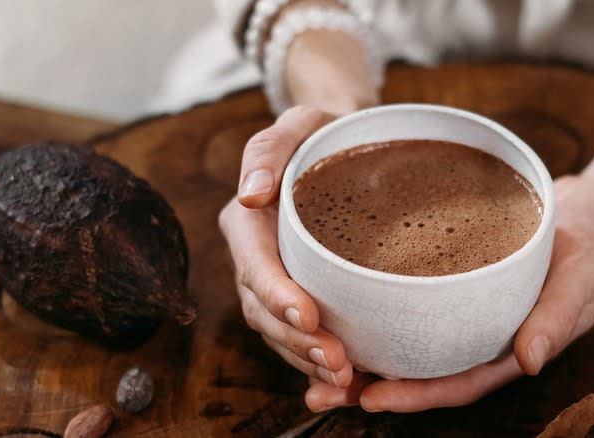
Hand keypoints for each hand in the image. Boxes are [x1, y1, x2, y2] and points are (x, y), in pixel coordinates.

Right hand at [219, 106, 354, 387]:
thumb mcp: (297, 124)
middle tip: (338, 363)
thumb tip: (251, 193)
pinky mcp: (298, 295)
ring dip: (307, 360)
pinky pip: (298, 336)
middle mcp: (254, 257)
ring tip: (345, 380)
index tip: (307, 315)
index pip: (254, 263)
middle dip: (297, 341)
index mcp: (247, 221)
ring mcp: (274, 281)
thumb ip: (268, 149)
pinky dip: (316, 364)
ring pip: (280, 332)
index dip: (276, 293)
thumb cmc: (321, 135)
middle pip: (264, 310)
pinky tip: (346, 383)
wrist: (343, 150)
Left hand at [305, 175, 593, 411]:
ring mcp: (461, 310)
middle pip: (419, 369)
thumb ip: (557, 318)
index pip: (457, 381)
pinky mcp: (449, 282)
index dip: (415, 394)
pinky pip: (407, 301)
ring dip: (361, 352)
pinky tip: (336, 306)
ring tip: (308, 356)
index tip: (371, 398)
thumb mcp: (582, 277)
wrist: (591, 210)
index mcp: (509, 346)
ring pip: (406, 341)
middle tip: (319, 391)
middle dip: (370, 385)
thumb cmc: (593, 245)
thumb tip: (531, 360)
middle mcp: (476, 334)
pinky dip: (374, 310)